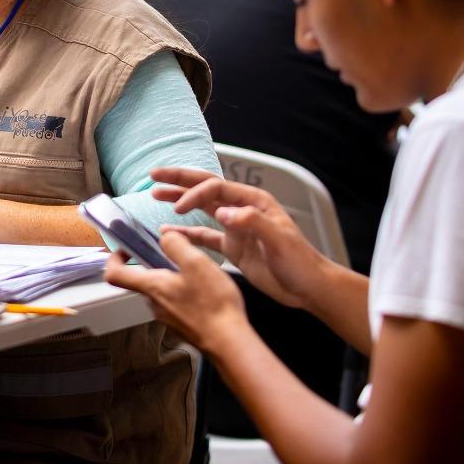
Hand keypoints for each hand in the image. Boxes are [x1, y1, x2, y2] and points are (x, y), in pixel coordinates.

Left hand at [104, 231, 246, 354]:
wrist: (229, 342)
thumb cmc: (212, 303)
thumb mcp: (196, 263)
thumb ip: (176, 245)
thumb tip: (163, 237)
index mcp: (152, 287)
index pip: (114, 274)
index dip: (114, 258)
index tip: (128, 248)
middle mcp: (154, 304)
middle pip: (143, 280)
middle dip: (157, 264)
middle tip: (180, 255)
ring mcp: (167, 317)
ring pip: (162, 291)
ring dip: (174, 278)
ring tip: (199, 273)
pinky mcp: (181, 325)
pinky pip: (175, 302)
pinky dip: (185, 292)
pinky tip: (206, 291)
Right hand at [149, 167, 327, 310]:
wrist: (308, 287)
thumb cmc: (301, 262)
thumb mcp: (280, 240)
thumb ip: (252, 222)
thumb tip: (223, 211)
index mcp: (253, 202)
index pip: (216, 188)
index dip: (194, 195)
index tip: (178, 210)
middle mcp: (242, 210)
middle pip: (205, 188)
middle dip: (180, 181)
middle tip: (155, 176)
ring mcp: (236, 228)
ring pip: (202, 209)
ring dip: (179, 201)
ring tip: (156, 195)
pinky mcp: (233, 247)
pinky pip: (204, 237)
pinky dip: (186, 234)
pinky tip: (169, 233)